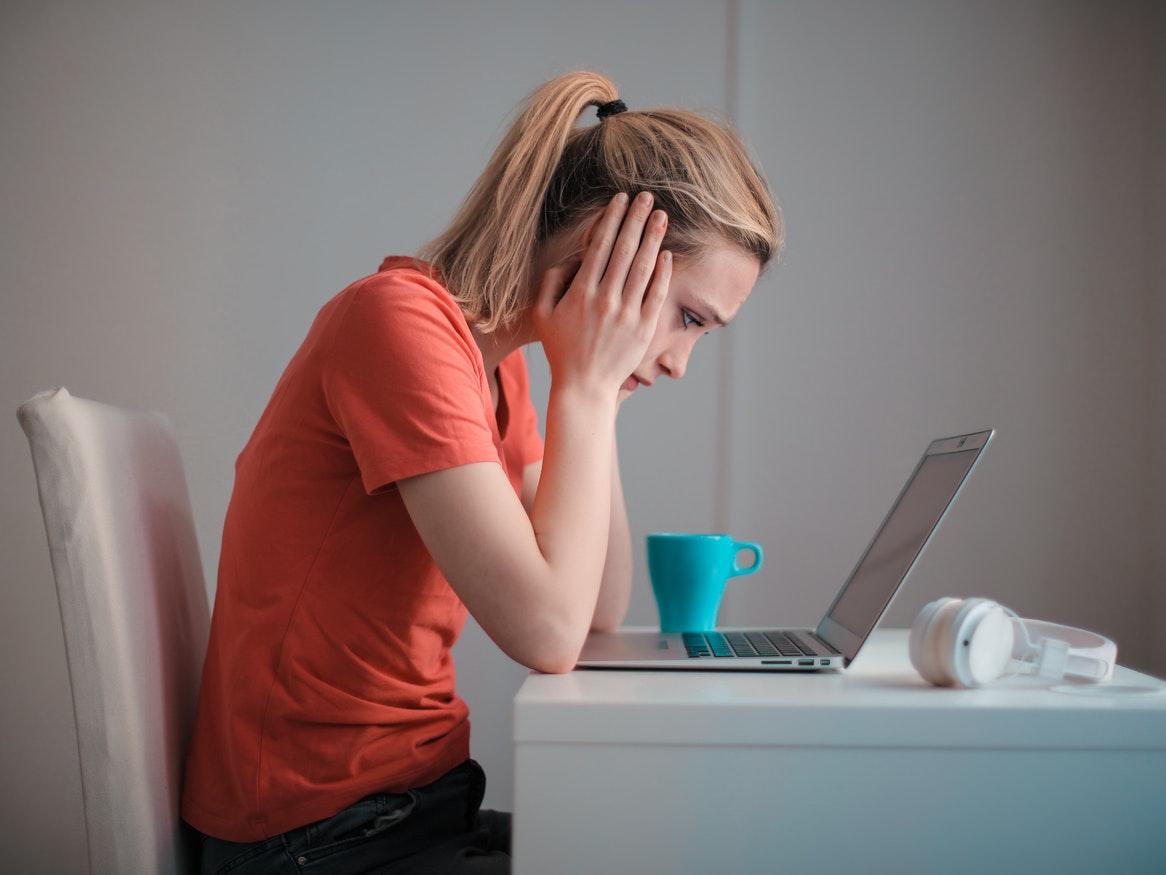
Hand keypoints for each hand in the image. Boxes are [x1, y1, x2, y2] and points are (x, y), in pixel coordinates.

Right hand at [532, 191, 671, 400]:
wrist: (584, 387)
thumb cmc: (561, 349)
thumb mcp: (542, 314)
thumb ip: (551, 282)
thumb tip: (569, 258)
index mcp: (580, 293)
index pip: (599, 246)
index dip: (612, 219)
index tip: (621, 200)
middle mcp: (605, 300)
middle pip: (624, 250)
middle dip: (636, 219)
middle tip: (647, 197)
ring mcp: (627, 314)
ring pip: (643, 268)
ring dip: (653, 238)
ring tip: (661, 216)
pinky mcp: (643, 329)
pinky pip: (656, 295)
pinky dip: (662, 272)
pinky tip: (667, 253)